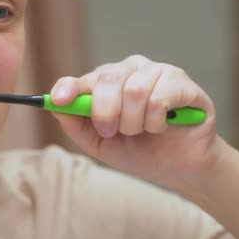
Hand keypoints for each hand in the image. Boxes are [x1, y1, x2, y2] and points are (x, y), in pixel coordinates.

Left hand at [50, 55, 221, 189]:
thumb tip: (55, 107)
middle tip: (111, 132)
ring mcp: (158, 72)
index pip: (84, 79)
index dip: (69, 87)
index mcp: (108, 82)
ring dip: (134, 122)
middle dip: (106, 113)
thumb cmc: (138, 150)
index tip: (58, 100)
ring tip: (143, 131)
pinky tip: (163, 126)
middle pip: (108, 79)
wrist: (179, 168)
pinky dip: (156, 121)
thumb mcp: (99, 143)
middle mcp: (131, 70)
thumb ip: (76, 124)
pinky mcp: (183, 83)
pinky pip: (159, 98)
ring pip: (134, 90)